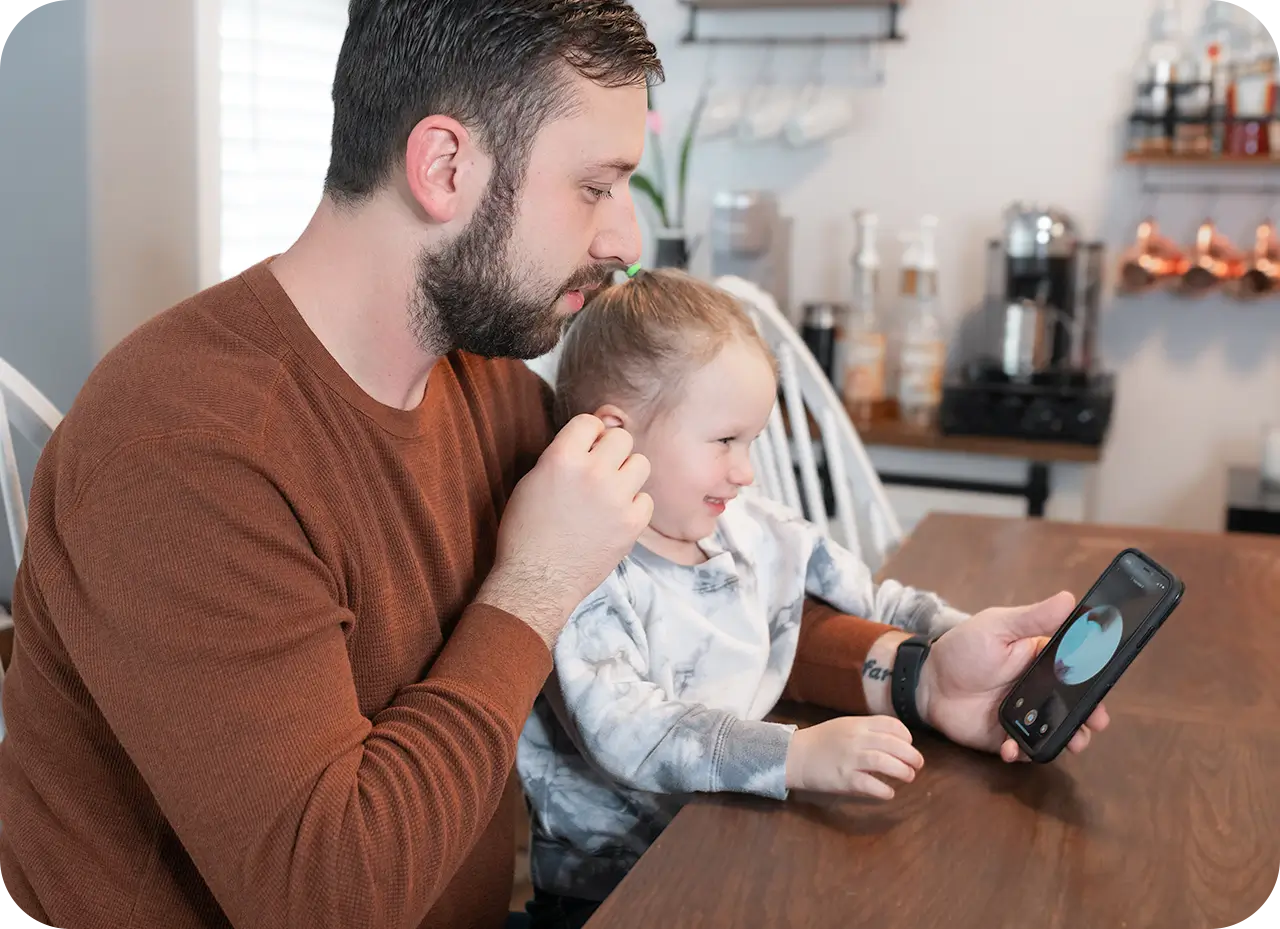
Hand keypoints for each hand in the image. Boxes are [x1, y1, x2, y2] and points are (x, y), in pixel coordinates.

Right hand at [479, 414, 651, 645]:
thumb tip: (590, 439)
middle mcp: (593, 473)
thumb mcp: (532, 482)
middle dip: (611, 451)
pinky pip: (647, 499)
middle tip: (599, 470)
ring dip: (627, 474)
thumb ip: (562, 456)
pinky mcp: (632, 523)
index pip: (590, 421)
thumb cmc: (526, 533)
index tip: (586, 448)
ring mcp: (616, 498)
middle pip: (621, 438)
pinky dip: (634, 506)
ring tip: (610, 492)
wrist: (536, 581)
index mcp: (561, 458)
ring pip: (641, 463)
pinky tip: (615, 517)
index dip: (588, 434)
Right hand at [785, 716, 923, 798]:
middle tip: (918, 765)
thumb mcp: (845, 727)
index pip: (890, 724)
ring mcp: (849, 759)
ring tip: (908, 777)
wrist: (794, 756)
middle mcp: (855, 739)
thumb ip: (867, 731)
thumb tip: (896, 742)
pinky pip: (870, 785)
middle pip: (892, 744)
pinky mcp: (843, 779)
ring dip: (902, 772)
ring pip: (884, 763)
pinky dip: (884, 790)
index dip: (906, 736)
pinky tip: (888, 793)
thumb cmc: (821, 742)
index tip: (909, 745)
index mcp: (857, 724)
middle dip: (911, 756)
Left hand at [917, 592, 1110, 761]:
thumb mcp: (997, 627)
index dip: (1095, 682)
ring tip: (1069, 744)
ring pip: (1056, 731)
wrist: (928, 681)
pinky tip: (1012, 748)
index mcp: (1043, 661)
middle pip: (1074, 706)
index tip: (1103, 691)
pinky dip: (1022, 751)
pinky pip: (1023, 748)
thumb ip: (1033, 618)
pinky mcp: (1007, 736)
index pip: (1078, 671)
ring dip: (1066, 739)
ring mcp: (1025, 716)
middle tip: (1094, 723)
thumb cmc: (963, 648)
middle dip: (1089, 717)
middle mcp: (1039, 691)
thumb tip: (1069, 599)